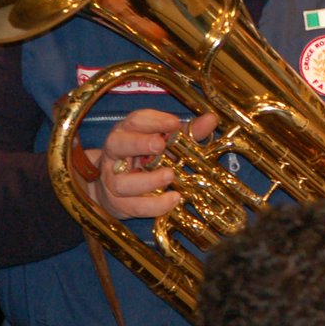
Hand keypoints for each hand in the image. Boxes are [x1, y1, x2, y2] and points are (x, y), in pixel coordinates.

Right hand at [84, 110, 218, 219]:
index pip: (135, 121)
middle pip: (118, 145)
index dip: (154, 120)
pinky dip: (155, 204)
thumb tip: (211, 119)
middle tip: (159, 144)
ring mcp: (113, 181)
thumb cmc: (146, 158)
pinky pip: (135, 206)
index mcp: (126, 133)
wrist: (114, 188)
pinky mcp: (119, 204)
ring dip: (148, 180)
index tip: (174, 123)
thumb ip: (188, 131)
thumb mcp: (166, 141)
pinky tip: (173, 198)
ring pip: (123, 181)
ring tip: (170, 175)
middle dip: (139, 144)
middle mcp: (115, 155)